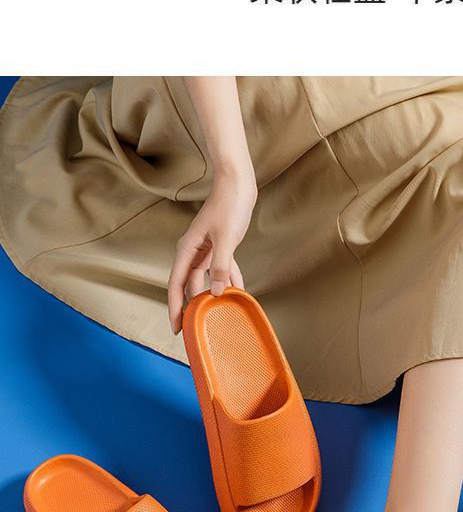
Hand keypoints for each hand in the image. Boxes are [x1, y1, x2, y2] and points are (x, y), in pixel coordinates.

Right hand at [167, 168, 256, 332]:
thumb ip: (220, 266)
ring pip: (204, 279)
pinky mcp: (220, 246)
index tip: (176, 328)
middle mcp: (193, 251)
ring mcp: (206, 249)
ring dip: (211, 296)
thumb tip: (215, 293)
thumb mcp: (227, 238)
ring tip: (216, 315)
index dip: (174, 308)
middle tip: (194, 329)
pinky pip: (222, 269)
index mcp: (187, 249)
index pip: (175, 284)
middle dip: (190, 307)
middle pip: (187, 285)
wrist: (237, 182)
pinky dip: (229, 281)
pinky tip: (239, 293)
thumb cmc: (229, 205)